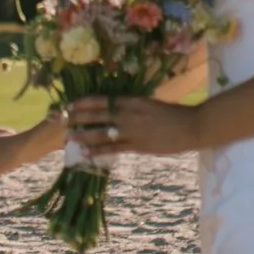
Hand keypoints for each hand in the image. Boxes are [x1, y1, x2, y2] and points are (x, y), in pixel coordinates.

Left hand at [67, 93, 197, 159]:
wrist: (191, 126)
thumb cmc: (173, 113)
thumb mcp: (149, 104)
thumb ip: (132, 106)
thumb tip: (116, 108)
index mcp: (132, 101)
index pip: (101, 100)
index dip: (83, 103)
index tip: (69, 105)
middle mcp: (128, 114)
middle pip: (97, 115)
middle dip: (77, 118)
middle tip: (62, 120)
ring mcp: (132, 131)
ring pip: (101, 133)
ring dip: (83, 135)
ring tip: (68, 137)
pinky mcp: (137, 146)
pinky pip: (113, 148)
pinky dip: (98, 150)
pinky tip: (86, 153)